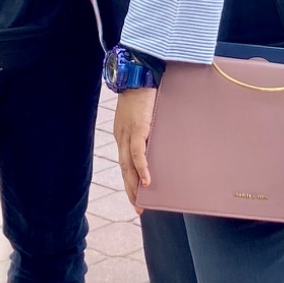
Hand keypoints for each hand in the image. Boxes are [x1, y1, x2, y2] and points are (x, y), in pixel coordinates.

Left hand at [113, 85, 156, 207]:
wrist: (139, 74)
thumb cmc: (144, 92)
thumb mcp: (144, 115)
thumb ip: (148, 129)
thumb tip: (161, 140)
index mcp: (123, 135)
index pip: (126, 163)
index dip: (130, 180)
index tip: (137, 195)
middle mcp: (122, 137)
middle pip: (125, 170)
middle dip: (131, 190)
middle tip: (138, 208)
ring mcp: (128, 134)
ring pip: (128, 167)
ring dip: (134, 186)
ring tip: (141, 202)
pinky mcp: (137, 129)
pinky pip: (138, 155)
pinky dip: (142, 169)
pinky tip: (147, 182)